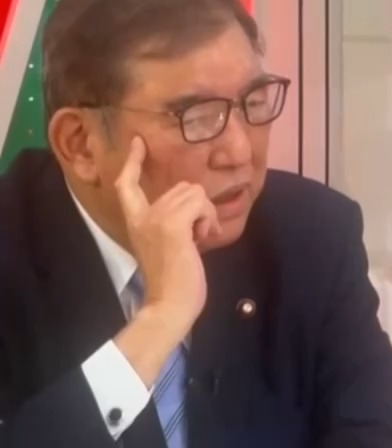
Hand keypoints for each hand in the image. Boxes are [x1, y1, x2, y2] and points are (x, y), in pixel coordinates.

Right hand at [114, 136, 218, 328]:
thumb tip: (195, 207)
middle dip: (200, 206)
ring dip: (206, 214)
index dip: (132, 161)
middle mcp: (142, 216)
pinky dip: (209, 219)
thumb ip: (173, 222)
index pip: (126, 184)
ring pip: (195, 193)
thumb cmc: (175, 280)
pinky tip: (203, 239)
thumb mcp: (170, 243)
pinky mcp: (172, 225)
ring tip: (199, 237)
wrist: (170, 304)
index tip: (138, 143)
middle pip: (183, 186)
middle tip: (198, 233)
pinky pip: (201, 204)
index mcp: (136, 221)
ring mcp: (156, 218)